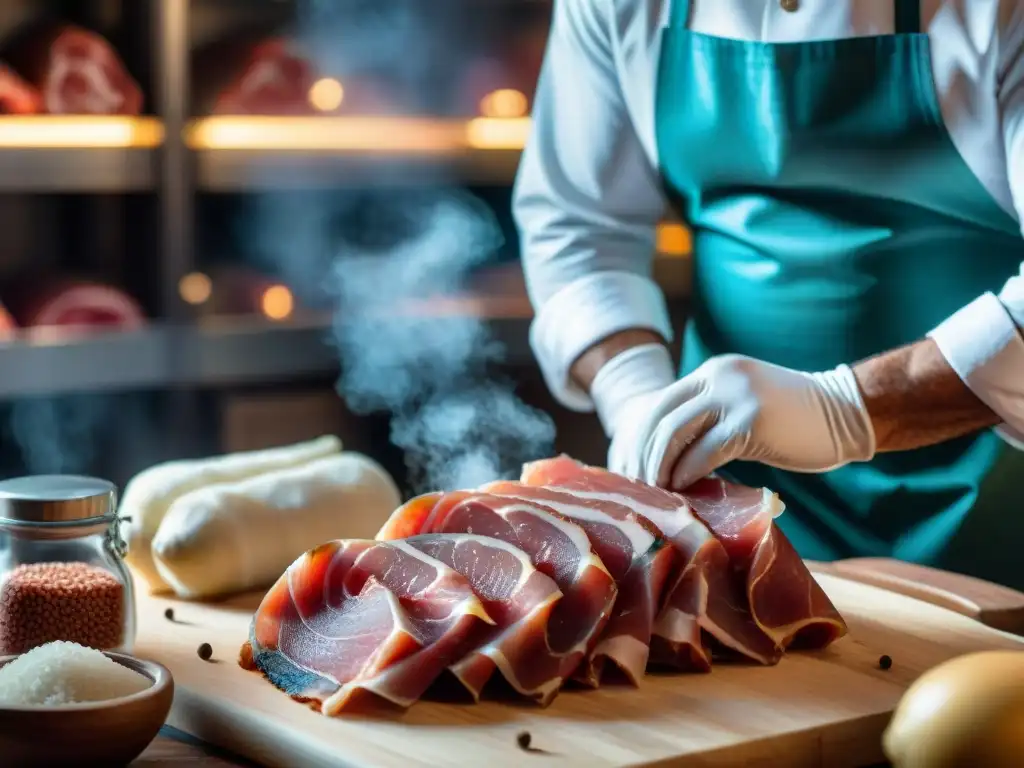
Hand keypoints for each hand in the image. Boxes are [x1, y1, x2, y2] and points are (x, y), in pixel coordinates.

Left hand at [607, 354, 876, 489]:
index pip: (657, 404)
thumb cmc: (793, 420)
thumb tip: (663, 454)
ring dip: (659, 467)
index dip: (635, 439)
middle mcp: (718, 377)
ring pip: (674, 434)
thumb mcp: (741, 403)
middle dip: (641, 456)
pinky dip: (687, 473)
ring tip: (657, 492)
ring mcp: (734, 397)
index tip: (628, 469)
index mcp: (711, 372)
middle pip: (658, 419)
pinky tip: (684, 489)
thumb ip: (707, 415)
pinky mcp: (752, 422)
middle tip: (636, 488)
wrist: (847, 411)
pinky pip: (705, 452)